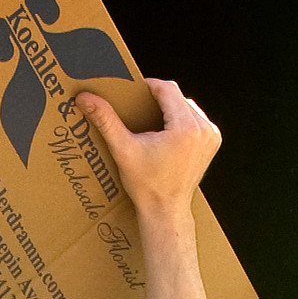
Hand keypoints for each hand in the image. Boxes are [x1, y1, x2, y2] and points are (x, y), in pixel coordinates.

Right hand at [76, 78, 219, 225]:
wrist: (166, 211)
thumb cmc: (146, 186)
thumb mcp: (124, 151)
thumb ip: (106, 121)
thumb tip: (85, 97)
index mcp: (185, 128)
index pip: (167, 89)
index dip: (147, 87)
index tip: (132, 93)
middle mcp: (203, 129)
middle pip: (177, 97)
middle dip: (158, 100)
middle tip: (138, 109)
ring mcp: (211, 136)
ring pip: (187, 106)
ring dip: (169, 109)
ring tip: (152, 122)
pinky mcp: (212, 141)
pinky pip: (196, 119)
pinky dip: (181, 120)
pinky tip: (166, 132)